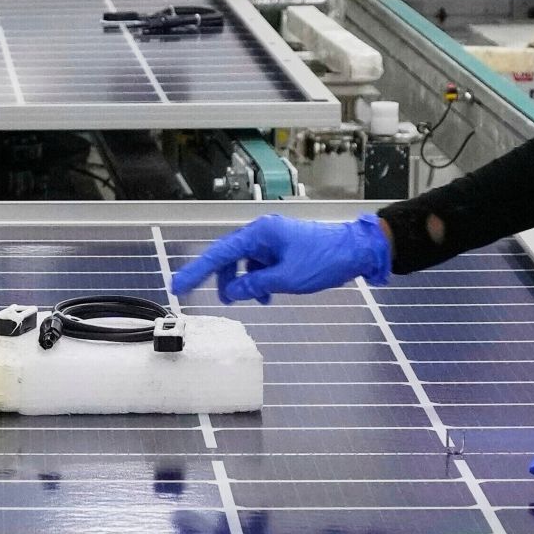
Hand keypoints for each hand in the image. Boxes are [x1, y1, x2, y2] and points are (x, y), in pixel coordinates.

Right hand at [169, 213, 392, 305]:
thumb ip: (255, 285)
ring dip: (241, 283)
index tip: (178, 286)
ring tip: (248, 300)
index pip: (219, 254)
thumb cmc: (324, 260)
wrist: (356, 251)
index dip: (195, 271)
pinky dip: (257, 280)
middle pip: (227, 257)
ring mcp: (272, 240)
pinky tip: (265, 296)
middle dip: (217, 279)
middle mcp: (262, 233)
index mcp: (260, 234)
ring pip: (243, 263)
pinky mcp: (281, 248)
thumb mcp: (286, 278)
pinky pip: (259, 265)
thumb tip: (233, 292)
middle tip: (194, 295)